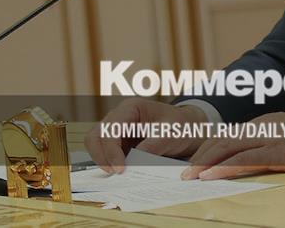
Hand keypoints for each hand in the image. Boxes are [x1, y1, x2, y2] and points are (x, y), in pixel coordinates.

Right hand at [85, 97, 207, 173]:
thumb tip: (134, 163)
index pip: (110, 128)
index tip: (120, 169)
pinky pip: (106, 154)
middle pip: (95, 136)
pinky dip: (109, 164)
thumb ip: (153, 145)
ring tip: (117, 175)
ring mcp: (117, 131)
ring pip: (96, 146)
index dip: (111, 150)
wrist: (188, 129)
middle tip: (115, 174)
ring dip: (103, 161)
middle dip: (101, 156)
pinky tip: (120, 174)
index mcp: (131, 108)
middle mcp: (119, 117)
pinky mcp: (120, 144)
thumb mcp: (171, 133)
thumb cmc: (181, 125)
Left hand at [183, 111, 284, 179]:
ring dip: (204, 163)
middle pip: (221, 139)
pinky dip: (222, 168)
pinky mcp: (274, 154)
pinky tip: (208, 176)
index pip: (228, 134)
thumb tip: (257, 156)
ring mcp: (267, 139)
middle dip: (200, 155)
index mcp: (264, 123)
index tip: (195, 160)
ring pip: (226, 148)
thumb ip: (272, 141)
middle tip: (184, 170)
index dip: (208, 148)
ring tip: (189, 176)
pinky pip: (242, 160)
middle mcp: (261, 127)